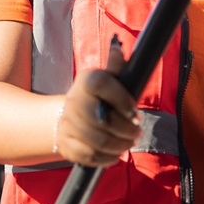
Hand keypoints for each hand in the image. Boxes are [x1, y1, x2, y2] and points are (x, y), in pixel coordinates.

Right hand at [54, 43, 141, 166]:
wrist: (67, 115)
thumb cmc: (98, 97)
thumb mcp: (108, 79)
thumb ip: (116, 66)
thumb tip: (118, 46)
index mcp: (86, 81)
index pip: (102, 84)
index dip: (122, 100)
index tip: (136, 114)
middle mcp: (73, 101)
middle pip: (101, 120)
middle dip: (125, 130)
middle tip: (136, 132)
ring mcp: (67, 124)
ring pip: (97, 141)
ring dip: (119, 145)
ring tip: (129, 142)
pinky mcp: (66, 144)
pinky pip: (89, 156)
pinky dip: (107, 158)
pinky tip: (116, 153)